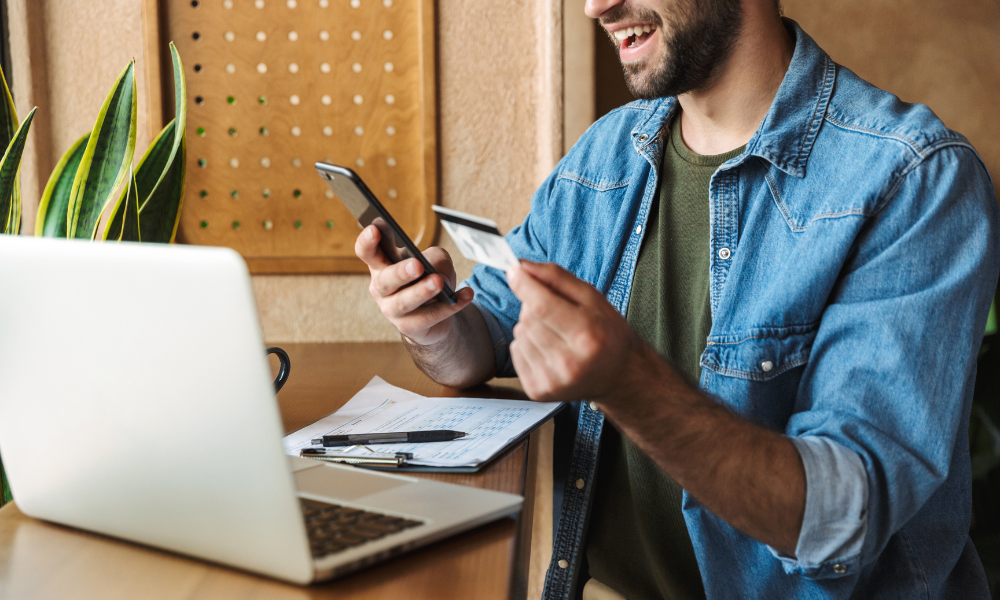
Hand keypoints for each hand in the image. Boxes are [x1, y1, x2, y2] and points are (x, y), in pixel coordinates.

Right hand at [356, 225, 473, 345]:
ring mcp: (392, 310)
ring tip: (439, 282)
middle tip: (418, 265)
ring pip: (404, 302)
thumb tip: (437, 273)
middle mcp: (381, 289)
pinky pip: (430, 317)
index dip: (367, 242)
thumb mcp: (435, 260)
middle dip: (401, 272)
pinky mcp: (410, 327)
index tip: (374, 229)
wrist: (434, 314)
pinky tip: (466, 295)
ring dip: (422, 292)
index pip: (367, 252)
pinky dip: (450, 306)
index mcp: (381, 265)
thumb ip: (435, 259)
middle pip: (385, 280)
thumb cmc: (428, 278)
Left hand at [506, 260, 642, 402]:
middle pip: (528, 319)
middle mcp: (570, 363)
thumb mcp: (592, 297)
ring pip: (519, 334)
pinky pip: (515, 352)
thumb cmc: (607, 333)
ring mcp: (553, 381)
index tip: (513, 270)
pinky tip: (548, 349)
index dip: (523, 284)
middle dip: (533, 305)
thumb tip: (521, 265)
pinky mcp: (539, 391)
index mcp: (588, 336)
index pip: (542, 306)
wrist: (618, 376)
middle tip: (555, 311)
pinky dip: (526, 344)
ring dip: (530, 326)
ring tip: (556, 333)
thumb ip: (557, 277)